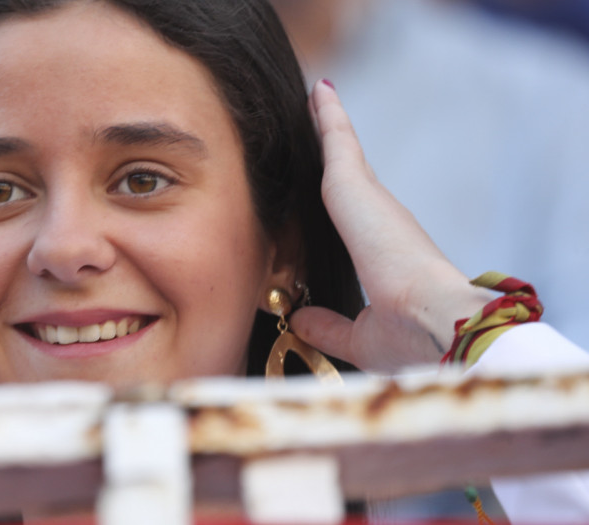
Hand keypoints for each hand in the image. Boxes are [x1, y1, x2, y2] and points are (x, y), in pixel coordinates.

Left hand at [290, 81, 495, 372]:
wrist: (436, 326)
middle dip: (336, 153)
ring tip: (317, 98)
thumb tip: (299, 317)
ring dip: (330, 126)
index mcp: (382, 256)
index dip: (347, 206)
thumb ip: (329, 325)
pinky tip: (318, 92)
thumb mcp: (359, 335)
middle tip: (320, 120)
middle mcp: (380, 222)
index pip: (358, 221)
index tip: (334, 185)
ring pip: (344, 154)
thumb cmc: (411, 341)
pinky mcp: (355, 186)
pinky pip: (337, 141)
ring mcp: (371, 201)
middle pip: (352, 179)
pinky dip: (327, 116)